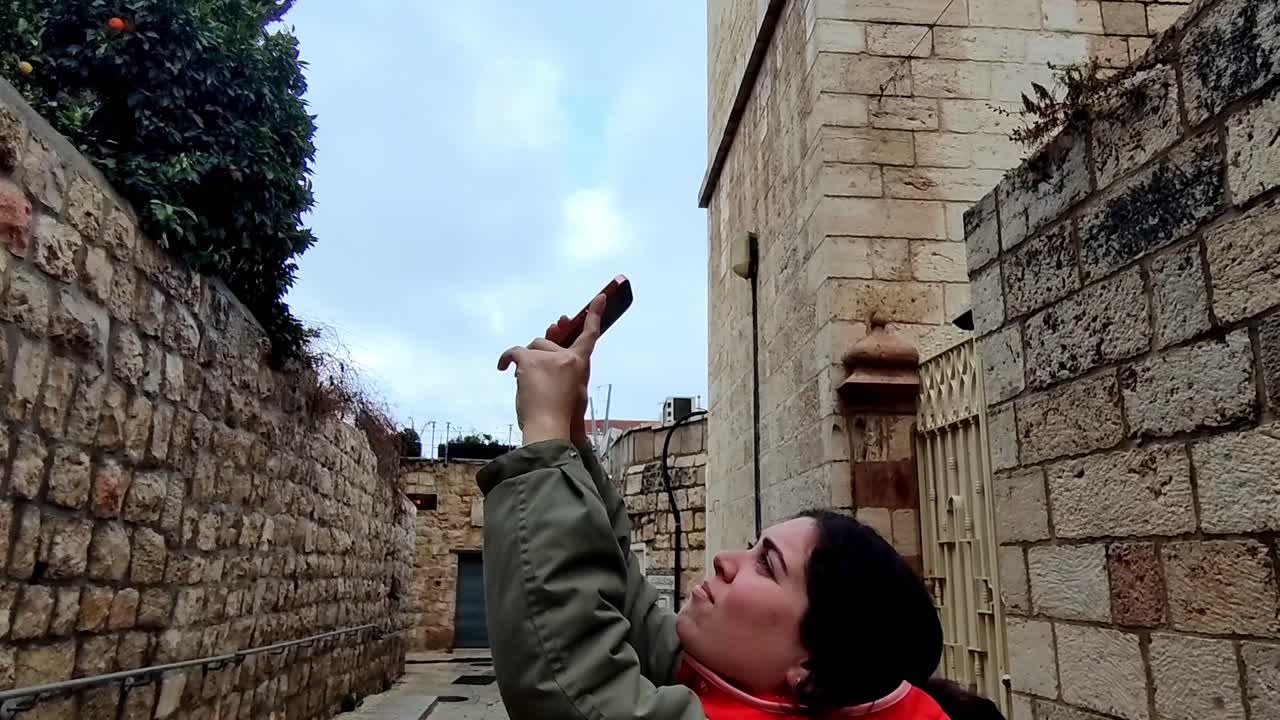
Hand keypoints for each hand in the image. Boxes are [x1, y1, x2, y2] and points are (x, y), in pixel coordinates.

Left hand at [499, 295, 604, 445]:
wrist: (549, 427)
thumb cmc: (563, 416)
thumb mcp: (576, 393)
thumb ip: (569, 374)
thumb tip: (557, 365)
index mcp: (581, 364)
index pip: (590, 335)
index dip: (595, 314)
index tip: (599, 297)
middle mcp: (567, 357)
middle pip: (549, 342)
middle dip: (541, 353)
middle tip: (537, 367)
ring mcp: (548, 358)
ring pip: (533, 347)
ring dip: (528, 361)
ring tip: (527, 382)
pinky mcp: (529, 361)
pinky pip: (515, 352)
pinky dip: (506, 358)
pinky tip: (503, 367)